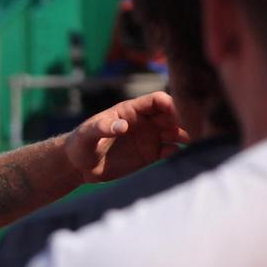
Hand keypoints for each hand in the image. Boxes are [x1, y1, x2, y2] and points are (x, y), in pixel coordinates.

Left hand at [65, 91, 188, 182]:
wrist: (78, 166)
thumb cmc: (80, 144)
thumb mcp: (87, 134)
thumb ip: (103, 127)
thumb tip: (122, 125)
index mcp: (130, 111)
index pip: (157, 100)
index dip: (170, 104)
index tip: (176, 116)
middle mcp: (144, 122)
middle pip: (172, 115)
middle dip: (183, 121)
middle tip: (188, 131)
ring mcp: (148, 139)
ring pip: (175, 133)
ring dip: (184, 136)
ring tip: (187, 142)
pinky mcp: (150, 155)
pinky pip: (169, 151)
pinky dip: (175, 151)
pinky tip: (171, 154)